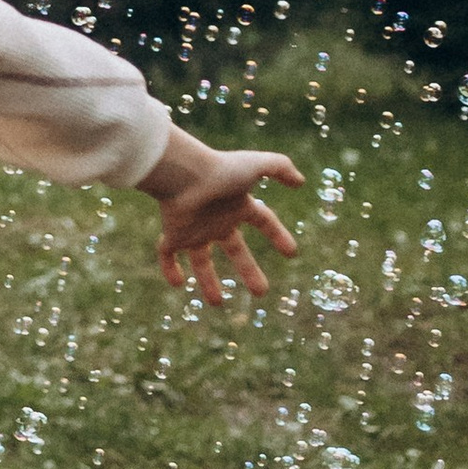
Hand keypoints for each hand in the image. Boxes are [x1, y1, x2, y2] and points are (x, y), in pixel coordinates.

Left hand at [141, 131, 301, 307]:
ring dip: (208, 281)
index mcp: (237, 205)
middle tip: (261, 292)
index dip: (277, 235)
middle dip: (248, 270)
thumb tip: (300, 182)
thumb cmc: (220, 169)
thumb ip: (281, 167)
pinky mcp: (174, 234)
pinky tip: (178, 283)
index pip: (263, 221)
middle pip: (235, 249)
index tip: (291, 253)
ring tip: (216, 304)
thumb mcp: (258, 165)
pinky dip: (170, 269)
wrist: (182, 173)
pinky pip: (167, 254)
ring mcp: (194, 228)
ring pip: (201, 259)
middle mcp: (216, 219)